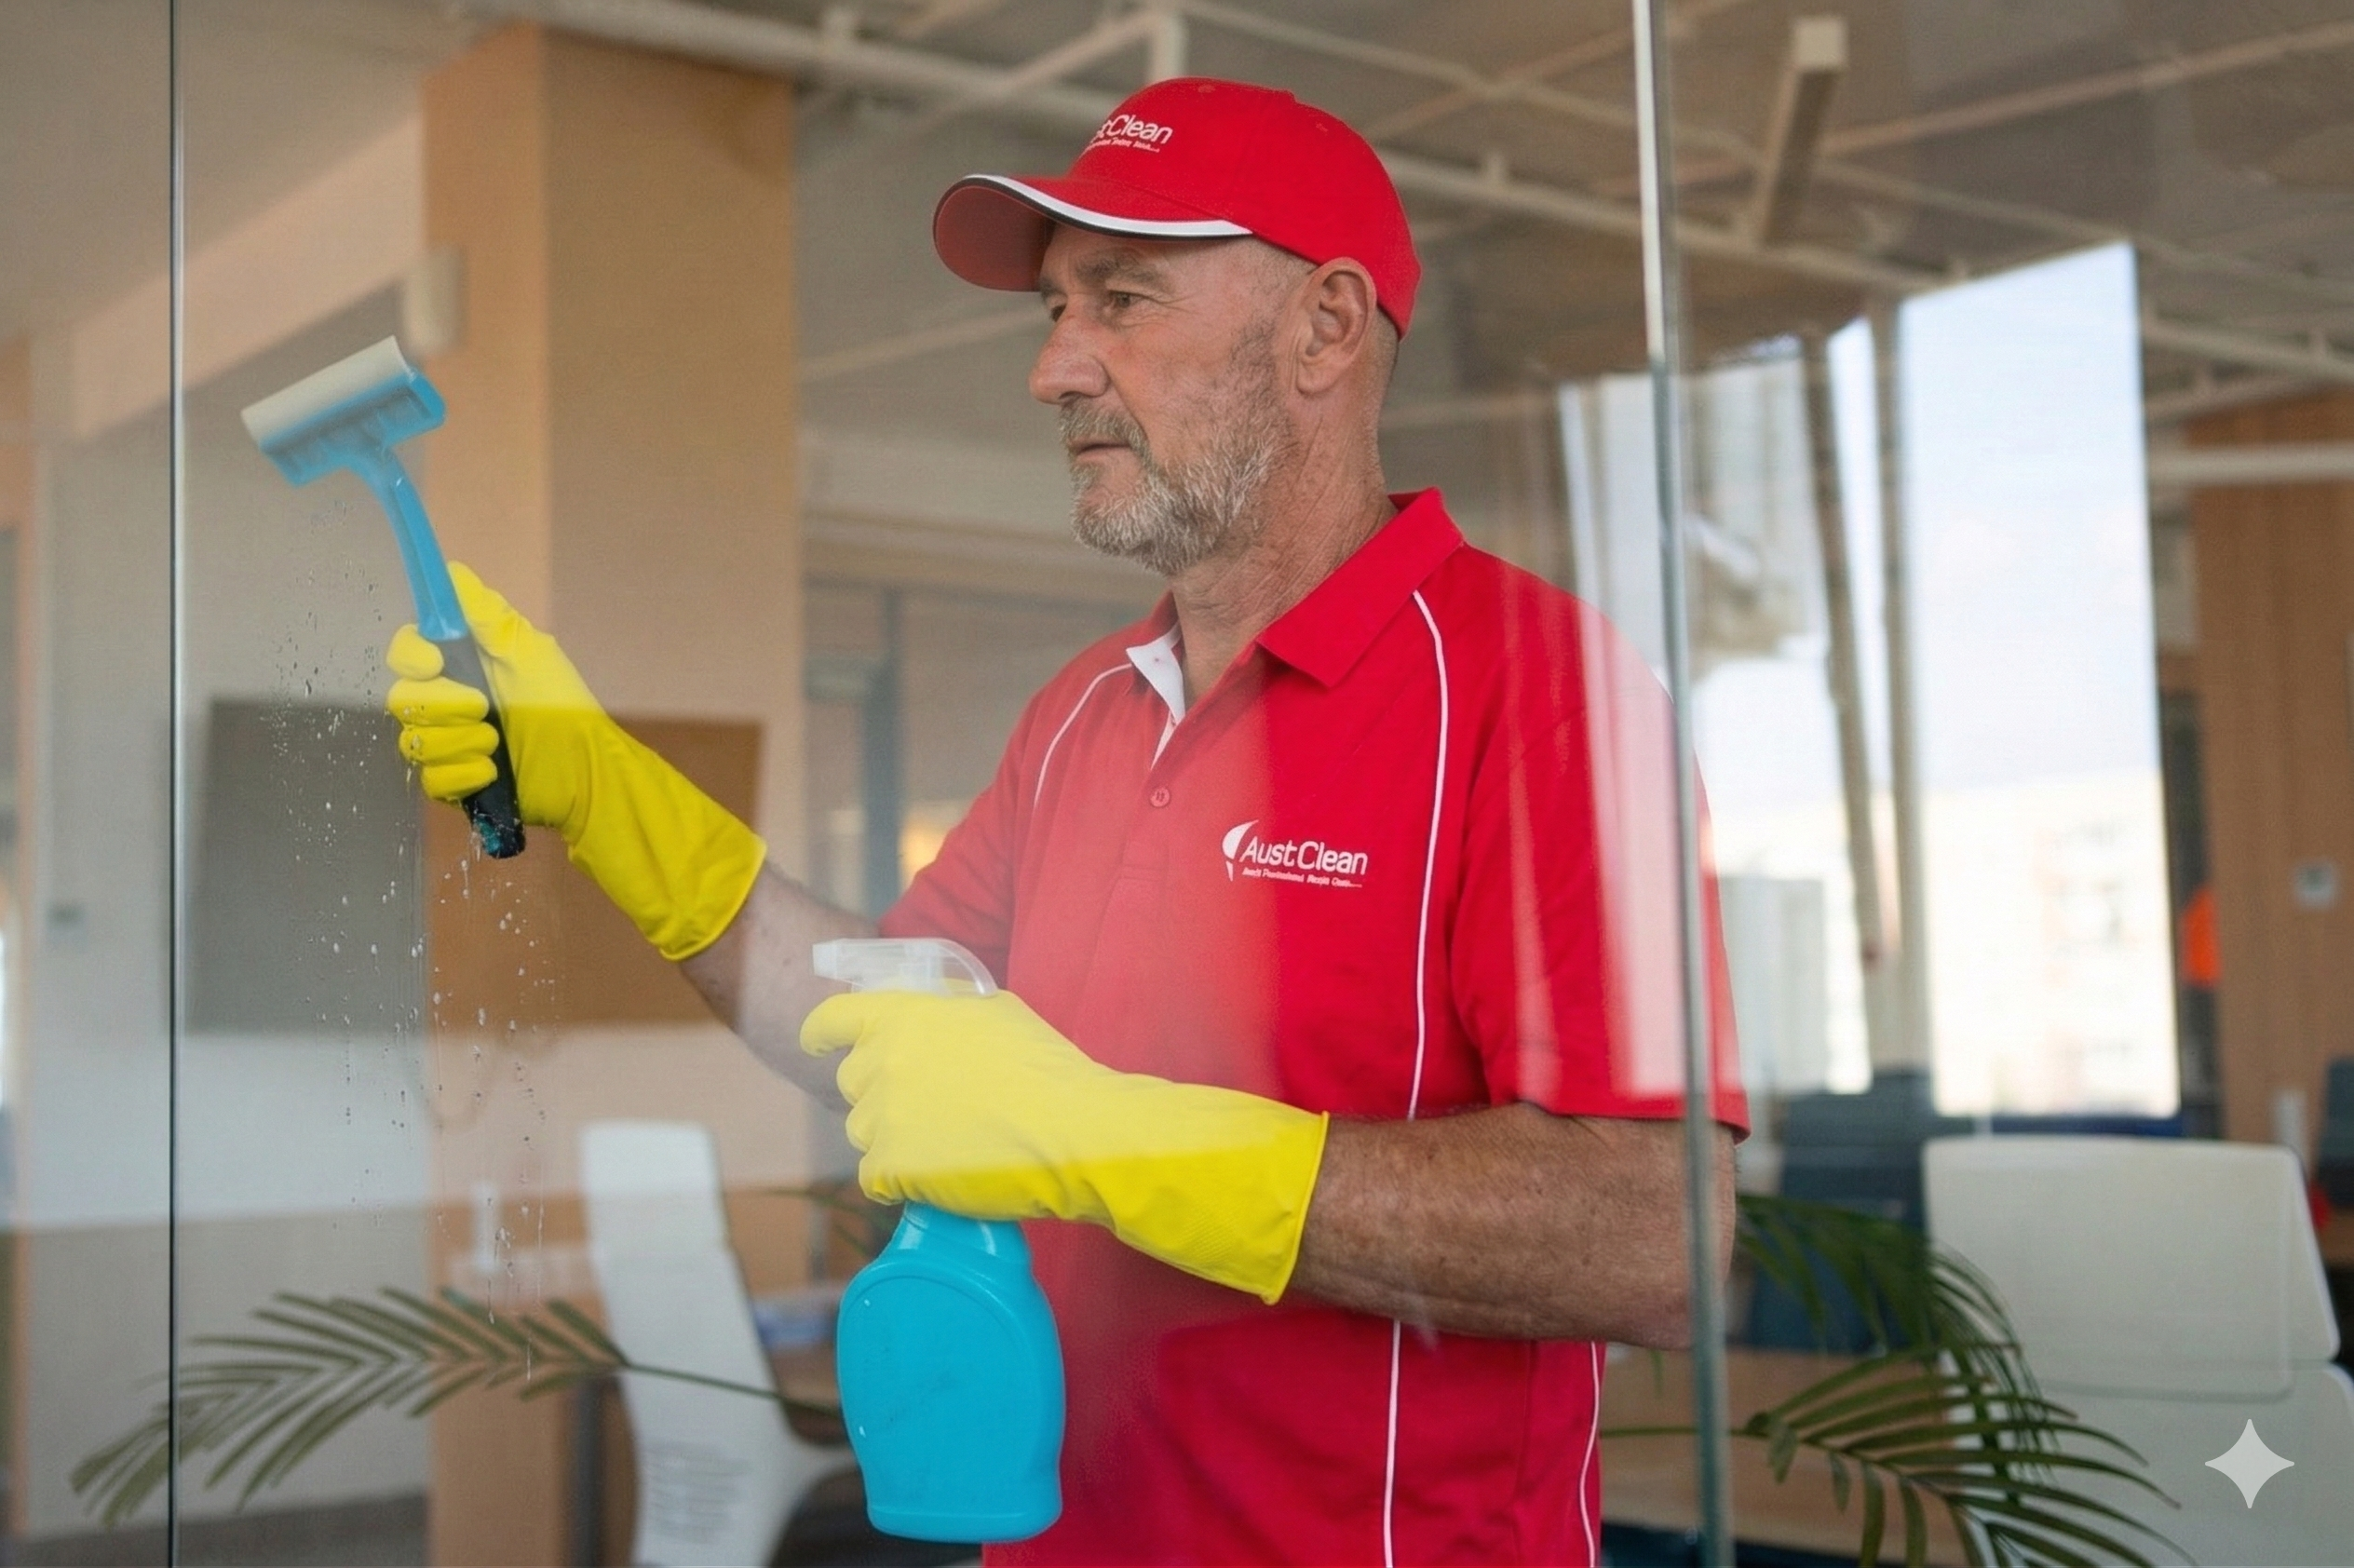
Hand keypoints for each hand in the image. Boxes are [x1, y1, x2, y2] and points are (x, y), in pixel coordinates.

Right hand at [384, 564, 600, 835]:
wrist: (585, 768)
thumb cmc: (561, 704)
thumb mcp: (530, 651)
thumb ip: (489, 616)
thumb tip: (453, 572)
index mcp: (460, 665)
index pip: (406, 651)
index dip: (410, 656)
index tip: (435, 663)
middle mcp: (445, 701)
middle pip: (402, 698)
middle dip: (443, 706)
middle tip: (485, 709)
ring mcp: (447, 743)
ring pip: (413, 742)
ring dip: (460, 743)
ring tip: (497, 745)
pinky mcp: (454, 782)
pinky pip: (431, 780)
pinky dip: (463, 776)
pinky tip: (492, 773)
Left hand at [801, 990, 1328, 1302]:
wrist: (1075, 1130)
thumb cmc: (1047, 1069)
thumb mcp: (996, 1010)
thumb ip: (945, 1009)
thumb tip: (927, 1011)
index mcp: (904, 1016)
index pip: (833, 1018)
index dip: (823, 1033)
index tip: (818, 1045)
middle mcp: (883, 1061)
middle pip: (850, 1081)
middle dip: (879, 1093)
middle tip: (925, 1106)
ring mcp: (883, 1116)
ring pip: (862, 1132)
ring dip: (892, 1138)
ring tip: (943, 1143)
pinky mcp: (891, 1167)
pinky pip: (875, 1177)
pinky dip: (902, 1180)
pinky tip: (940, 1176)